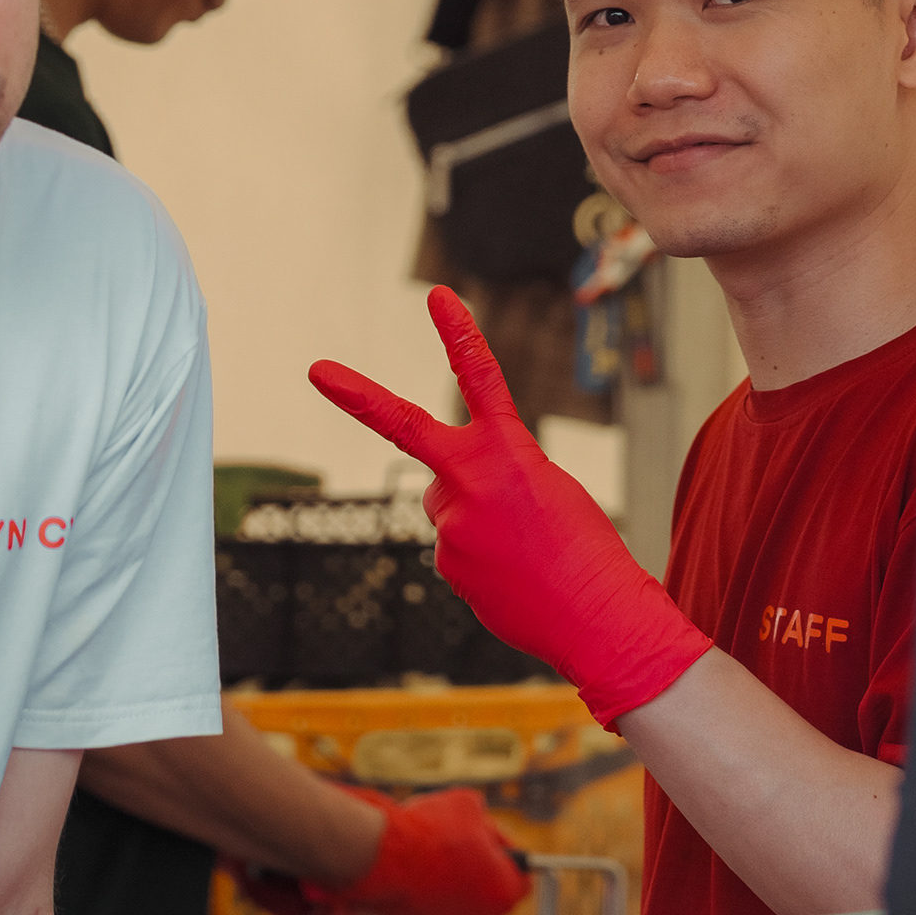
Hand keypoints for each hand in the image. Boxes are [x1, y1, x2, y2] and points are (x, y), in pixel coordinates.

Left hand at [311, 288, 709, 728]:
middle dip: (357, 396)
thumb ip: (486, 478)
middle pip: (405, 427)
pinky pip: (456, 548)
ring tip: (524, 549)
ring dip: (477, 520)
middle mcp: (471, 483)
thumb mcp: (547, 490)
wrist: (598, 619)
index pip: (480, 378)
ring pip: (447, 506)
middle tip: (317, 369)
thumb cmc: (585, 549)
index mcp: (511, 452)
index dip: (458, 333)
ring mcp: (451, 527)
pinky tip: (515, 577)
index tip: (437, 294)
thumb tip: (436, 497)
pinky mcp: (446, 566)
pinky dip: (482, 558)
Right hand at [346, 787, 525, 914]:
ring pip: (462, 896)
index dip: (508, 853)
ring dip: (453, 875)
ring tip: (435, 851)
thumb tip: (481, 825)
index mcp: (504, 892)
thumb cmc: (428, 834)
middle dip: (480, 864)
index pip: (522, 875)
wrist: (380, 857)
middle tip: (463, 839)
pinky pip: (437, 903)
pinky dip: (431, 887)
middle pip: (491, 887)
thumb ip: (485, 821)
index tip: (496, 840)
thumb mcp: (469, 805)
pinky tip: (418, 865)